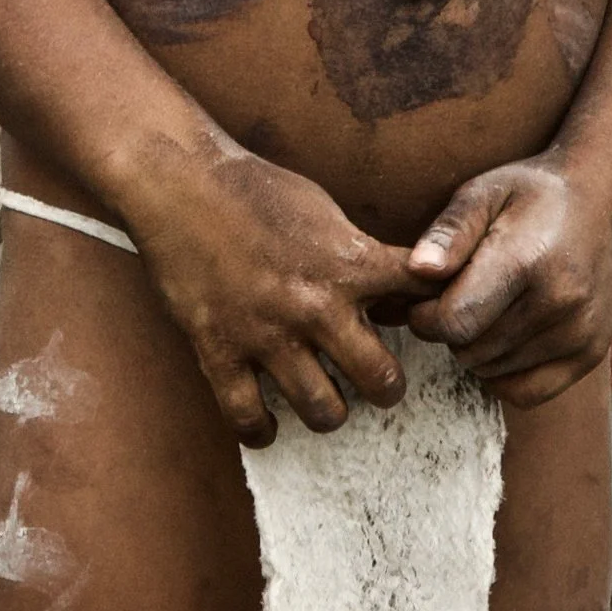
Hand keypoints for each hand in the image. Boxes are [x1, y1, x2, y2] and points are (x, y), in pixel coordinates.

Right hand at [121, 145, 418, 445]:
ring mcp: (265, 335)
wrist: (180, 181)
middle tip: (375, 380)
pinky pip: (247, 417)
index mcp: (347, 264)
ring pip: (323, 412)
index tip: (422, 323)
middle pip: (381, 381)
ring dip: (329, 410)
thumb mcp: (323, 209)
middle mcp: (314, 306)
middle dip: (385, 385)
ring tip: (324, 400)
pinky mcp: (218, 351)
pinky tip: (266, 423)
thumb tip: (399, 284)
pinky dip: (260, 429)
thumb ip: (360, 252)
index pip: (420, 298)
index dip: (432, 312)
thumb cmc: (254, 188)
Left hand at [407, 153, 611, 405]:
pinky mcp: (590, 353)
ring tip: (484, 308)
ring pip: (493, 371)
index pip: (453, 321)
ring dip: (475, 348)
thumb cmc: (535, 191)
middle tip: (455, 297)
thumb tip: (416, 271)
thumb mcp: (486, 191)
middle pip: (470, 350)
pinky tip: (502, 337)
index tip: (423, 296)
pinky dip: (503, 374)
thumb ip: (449, 232)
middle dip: (448, 329)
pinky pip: (526, 392)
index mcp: (526, 261)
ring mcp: (579, 333)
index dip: (424, 316)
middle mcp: (559, 303)